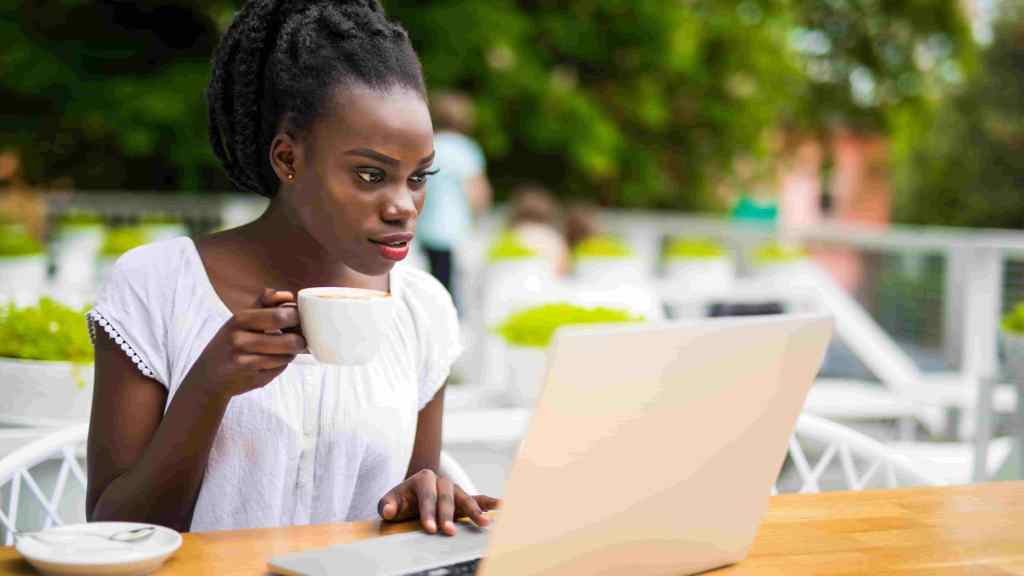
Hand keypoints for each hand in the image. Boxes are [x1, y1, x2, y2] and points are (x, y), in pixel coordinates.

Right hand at [188, 288, 306, 399]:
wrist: (208, 375)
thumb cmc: (231, 342)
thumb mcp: (241, 319)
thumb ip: (264, 304)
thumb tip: (288, 295)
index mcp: (240, 319)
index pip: (281, 315)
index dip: (296, 317)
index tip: (299, 319)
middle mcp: (240, 339)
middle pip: (289, 339)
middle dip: (300, 339)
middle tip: (301, 339)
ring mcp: (245, 360)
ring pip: (287, 356)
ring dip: (291, 353)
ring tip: (283, 350)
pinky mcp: (251, 378)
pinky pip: (279, 368)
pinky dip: (281, 365)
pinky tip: (270, 362)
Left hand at [377, 469, 500, 535]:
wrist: (409, 498)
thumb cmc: (399, 502)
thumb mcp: (389, 502)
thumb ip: (387, 505)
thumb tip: (388, 510)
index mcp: (423, 478)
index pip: (427, 496)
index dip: (428, 512)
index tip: (430, 528)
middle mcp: (441, 481)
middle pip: (447, 497)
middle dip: (448, 515)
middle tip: (449, 531)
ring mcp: (454, 489)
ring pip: (465, 498)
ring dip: (474, 511)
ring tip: (483, 523)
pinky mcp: (463, 499)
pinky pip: (478, 498)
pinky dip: (489, 502)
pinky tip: (501, 506)